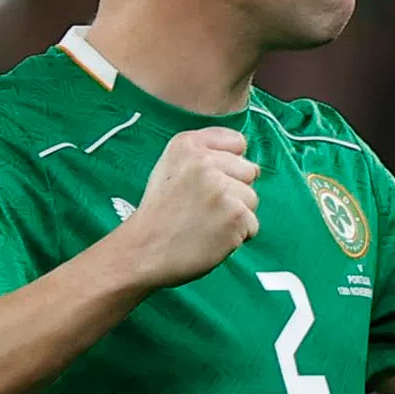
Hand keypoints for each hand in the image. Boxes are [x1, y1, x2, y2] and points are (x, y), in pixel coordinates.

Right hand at [120, 126, 259, 287]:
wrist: (142, 251)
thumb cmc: (160, 214)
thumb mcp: (170, 167)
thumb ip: (205, 156)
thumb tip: (246, 163)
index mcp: (187, 144)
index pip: (237, 142)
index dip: (230, 165)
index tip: (211, 181)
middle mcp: (206, 161)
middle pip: (248, 171)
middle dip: (234, 191)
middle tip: (204, 207)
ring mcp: (222, 188)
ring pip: (252, 199)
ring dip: (236, 215)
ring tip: (205, 223)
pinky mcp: (235, 215)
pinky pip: (252, 224)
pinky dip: (237, 236)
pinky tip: (212, 237)